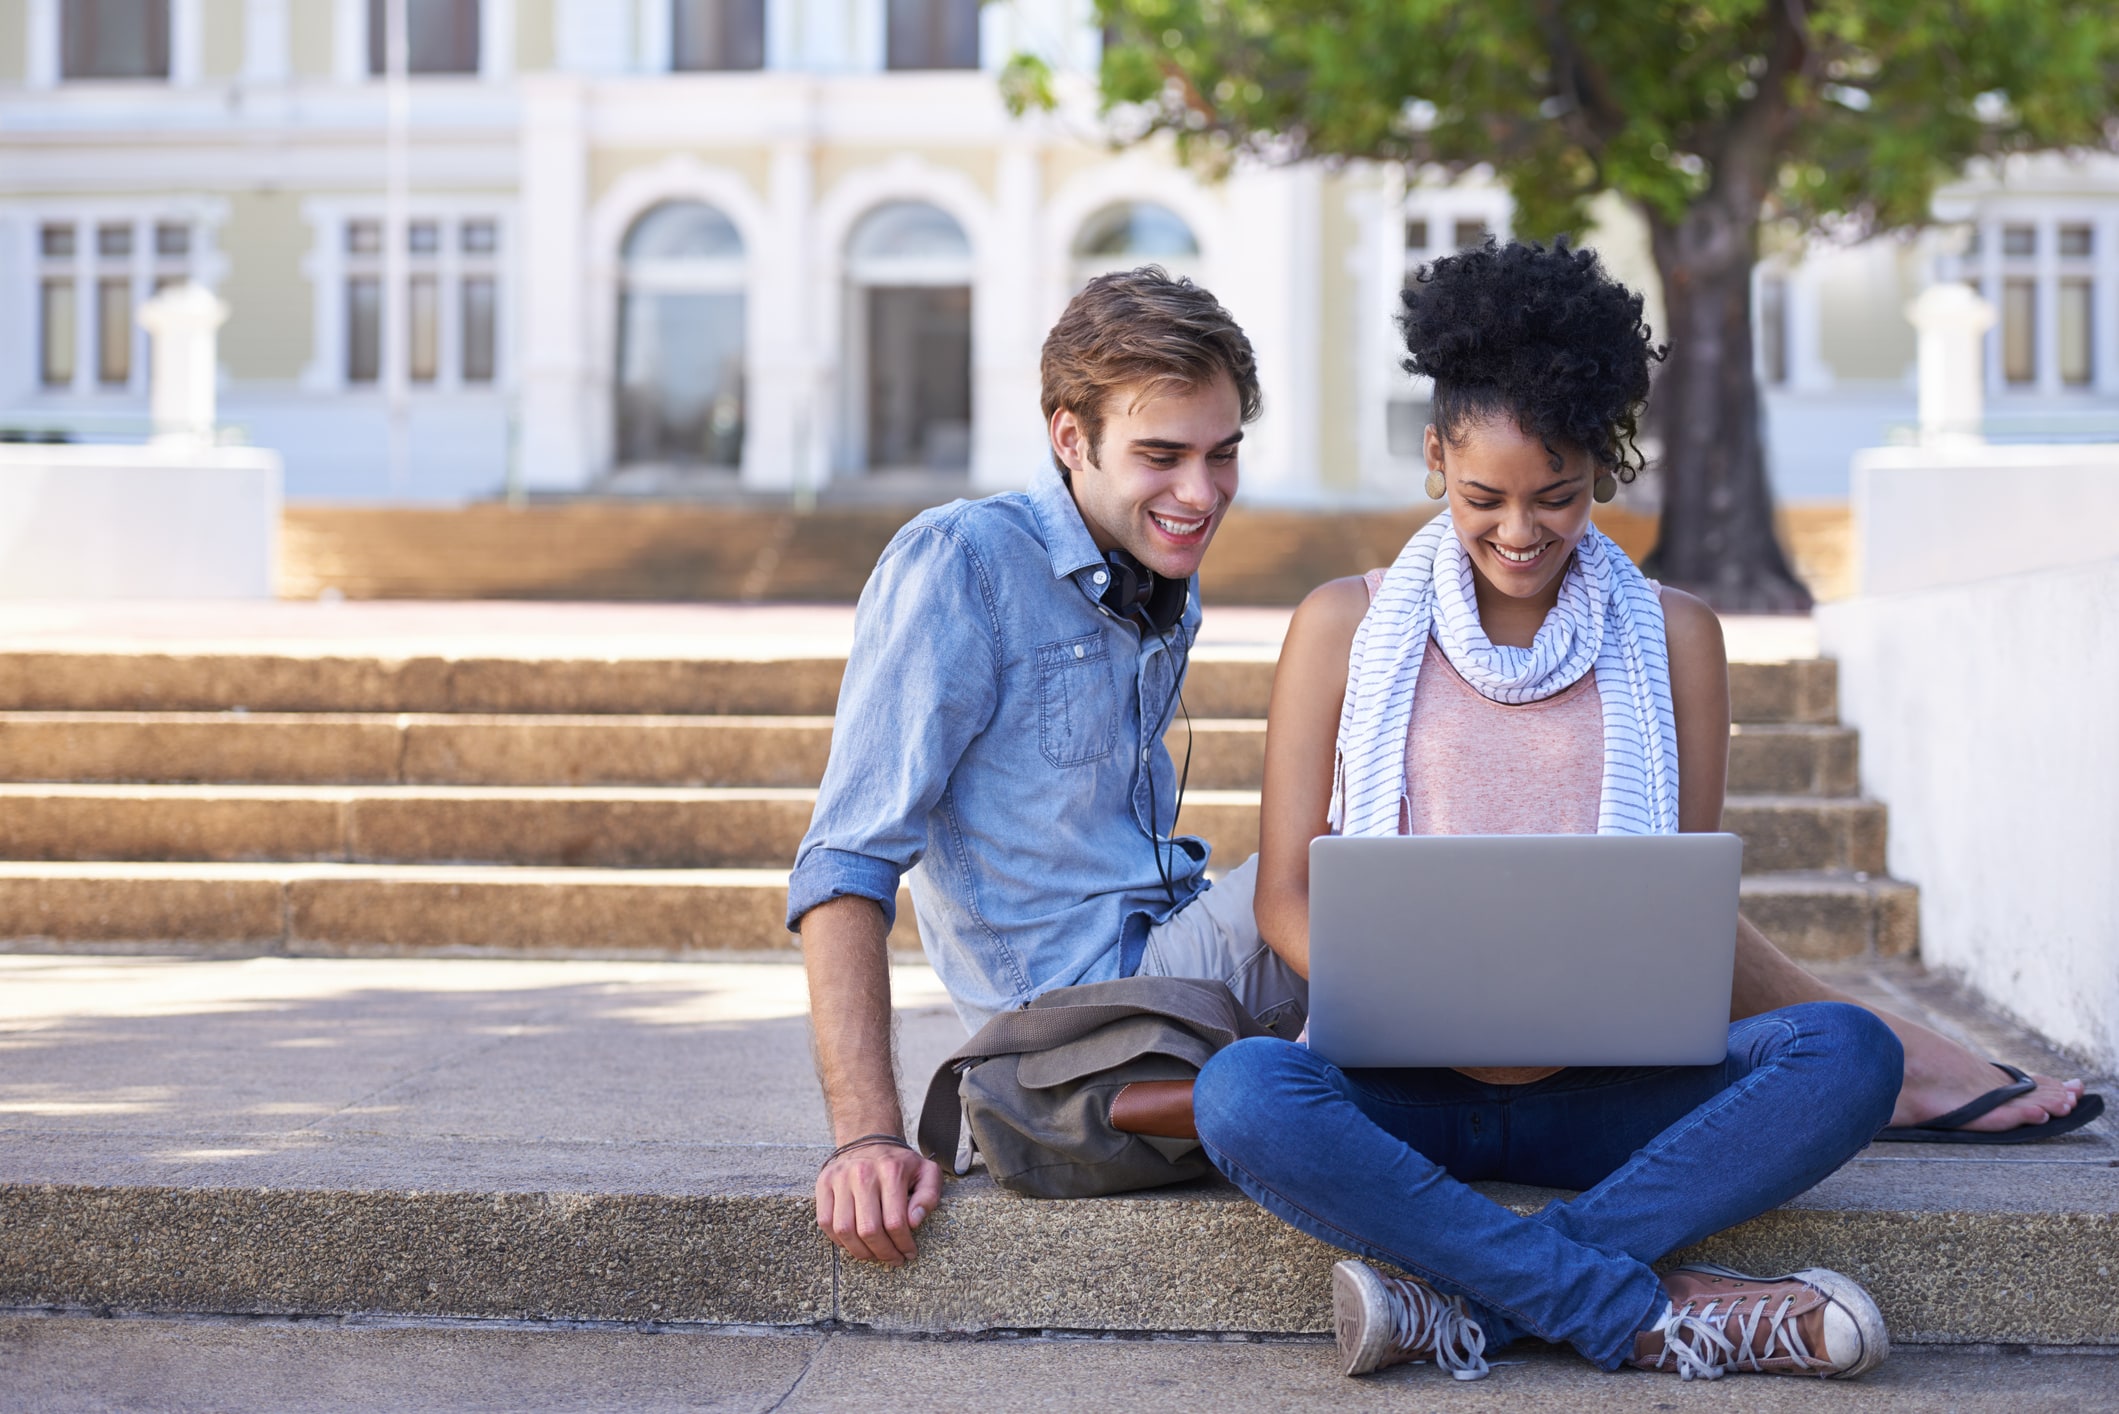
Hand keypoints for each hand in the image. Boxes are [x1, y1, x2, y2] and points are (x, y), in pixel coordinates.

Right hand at [815, 1141, 943, 1266]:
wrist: (868, 1138)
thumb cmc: (900, 1163)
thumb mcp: (926, 1172)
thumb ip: (928, 1196)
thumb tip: (914, 1221)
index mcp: (891, 1171)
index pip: (895, 1222)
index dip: (903, 1244)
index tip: (909, 1253)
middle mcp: (862, 1173)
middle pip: (868, 1230)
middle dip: (883, 1253)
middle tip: (893, 1259)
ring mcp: (839, 1178)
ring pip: (844, 1230)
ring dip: (860, 1251)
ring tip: (874, 1254)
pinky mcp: (823, 1184)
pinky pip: (826, 1222)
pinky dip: (839, 1240)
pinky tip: (855, 1243)